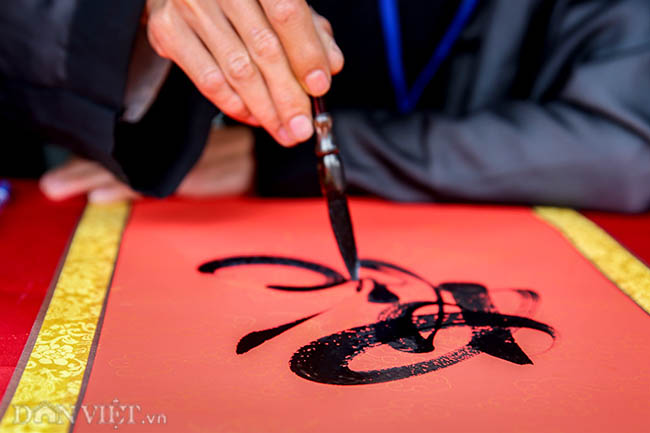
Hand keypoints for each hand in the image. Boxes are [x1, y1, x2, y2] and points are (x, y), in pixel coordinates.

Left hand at [40, 126, 255, 202]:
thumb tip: (149, 188)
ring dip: (91, 179)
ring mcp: (182, 165)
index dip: (99, 164)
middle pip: (122, 164)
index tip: (71, 172)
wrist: (278, 167)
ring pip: (129, 173)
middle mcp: (174, 156)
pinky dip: (123, 188)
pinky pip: (152, 184)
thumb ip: (186, 174)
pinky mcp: (194, 178)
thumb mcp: (212, 165)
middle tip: (54, 184)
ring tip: (60, 187)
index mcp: (175, 151)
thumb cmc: (246, 169)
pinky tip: (98, 195)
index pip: (131, 157)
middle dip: (85, 172)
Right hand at [145, 0, 343, 145]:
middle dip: (288, 96)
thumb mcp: (280, 1)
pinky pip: (208, 79)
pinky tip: (255, 117)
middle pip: (263, 48)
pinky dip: (234, 105)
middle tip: (302, 128)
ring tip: (284, 131)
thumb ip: (310, 30)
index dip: (306, 53)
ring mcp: (190, 5)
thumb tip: (332, 65)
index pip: (286, 13)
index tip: (319, 88)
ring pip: (237, 70)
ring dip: (265, 109)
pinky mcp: (167, 30)